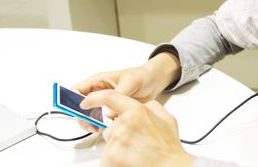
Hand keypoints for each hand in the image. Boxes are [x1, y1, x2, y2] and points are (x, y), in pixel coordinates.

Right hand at [73, 53, 180, 132]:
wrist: (152, 81)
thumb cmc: (141, 76)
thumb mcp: (131, 82)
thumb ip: (119, 95)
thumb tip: (108, 113)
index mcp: (98, 81)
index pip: (76, 90)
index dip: (70, 101)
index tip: (75, 111)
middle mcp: (98, 92)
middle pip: (78, 106)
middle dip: (81, 117)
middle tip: (90, 125)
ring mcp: (103, 102)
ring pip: (87, 114)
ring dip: (89, 123)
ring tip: (98, 128)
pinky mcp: (110, 110)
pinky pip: (99, 119)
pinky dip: (100, 125)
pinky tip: (106, 128)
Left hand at [81, 90, 195, 166]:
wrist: (171, 166)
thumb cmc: (169, 147)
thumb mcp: (166, 119)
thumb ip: (152, 108)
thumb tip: (143, 106)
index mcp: (137, 111)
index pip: (111, 98)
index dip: (95, 98)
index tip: (86, 103)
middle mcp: (124, 124)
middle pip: (110, 129)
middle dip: (119, 137)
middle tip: (135, 145)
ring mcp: (116, 141)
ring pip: (109, 146)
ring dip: (118, 151)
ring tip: (136, 156)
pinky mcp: (110, 158)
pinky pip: (106, 159)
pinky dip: (115, 163)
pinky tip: (130, 162)